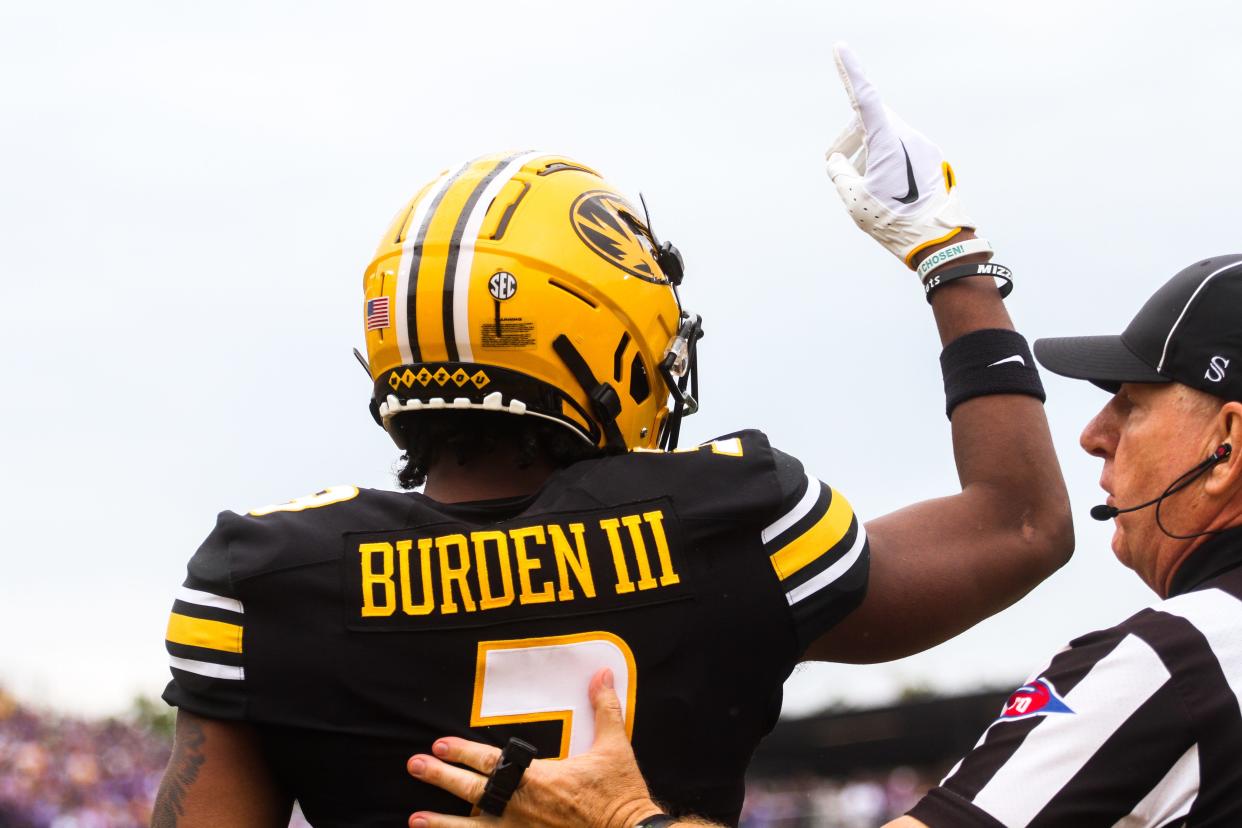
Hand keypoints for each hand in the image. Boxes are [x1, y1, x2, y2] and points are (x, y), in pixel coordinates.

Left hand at [407, 669, 660, 827]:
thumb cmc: (621, 794)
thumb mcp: (615, 746)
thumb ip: (605, 708)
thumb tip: (602, 674)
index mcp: (538, 779)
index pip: (489, 761)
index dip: (461, 751)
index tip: (439, 744)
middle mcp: (521, 808)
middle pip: (472, 790)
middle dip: (440, 777)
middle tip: (414, 765)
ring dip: (442, 824)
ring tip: (415, 819)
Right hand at [825, 43, 981, 270]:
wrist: (937, 242)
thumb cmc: (894, 221)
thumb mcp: (853, 199)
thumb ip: (838, 172)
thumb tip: (838, 160)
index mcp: (888, 140)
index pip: (864, 97)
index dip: (850, 71)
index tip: (840, 48)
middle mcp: (908, 136)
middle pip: (871, 120)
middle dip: (851, 136)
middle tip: (836, 162)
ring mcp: (923, 145)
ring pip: (886, 135)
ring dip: (868, 152)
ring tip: (865, 186)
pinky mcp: (931, 158)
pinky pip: (902, 148)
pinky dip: (885, 160)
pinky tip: (886, 190)